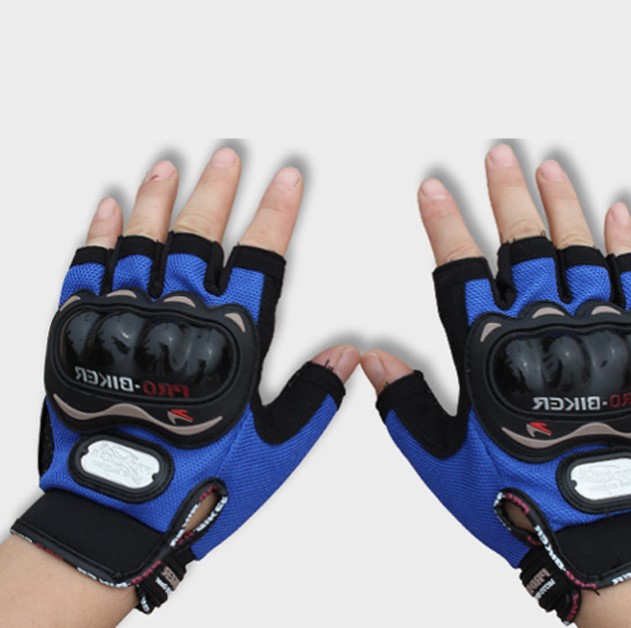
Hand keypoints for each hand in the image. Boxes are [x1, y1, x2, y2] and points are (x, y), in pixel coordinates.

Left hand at [6, 147, 359, 622]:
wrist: (118, 510)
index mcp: (229, 338)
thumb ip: (314, 396)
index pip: (260, 258)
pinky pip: (87, 270)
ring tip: (171, 165)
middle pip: (201, 234)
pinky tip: (107, 206)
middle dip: (219, 190)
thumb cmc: (201, 479)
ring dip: (159, 198)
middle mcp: (177, 316)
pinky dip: (96, 235)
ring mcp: (125, 319)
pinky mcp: (81, 333)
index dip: (277, 213)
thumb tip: (348, 354)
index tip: (288, 177)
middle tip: (228, 154)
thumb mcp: (275, 447)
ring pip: (143, 240)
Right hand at [361, 144, 630, 624]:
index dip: (444, 225)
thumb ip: (402, 402)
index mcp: (490, 351)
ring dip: (560, 203)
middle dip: (506, 195)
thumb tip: (368, 356)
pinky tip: (615, 209)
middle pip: (523, 244)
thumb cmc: (512, 492)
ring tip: (545, 166)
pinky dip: (625, 242)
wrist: (595, 528)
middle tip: (498, 155)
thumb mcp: (440, 458)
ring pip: (577, 250)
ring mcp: (595, 331)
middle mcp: (542, 329)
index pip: (461, 270)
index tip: (432, 189)